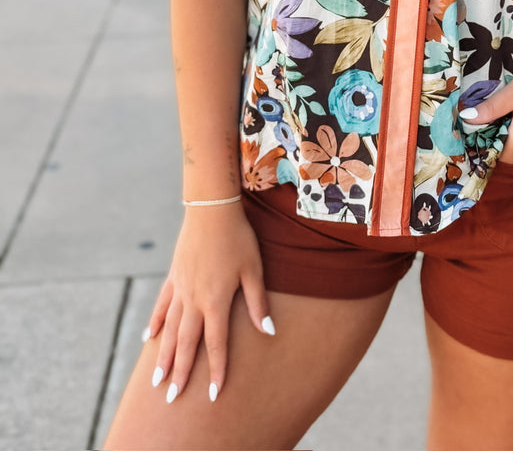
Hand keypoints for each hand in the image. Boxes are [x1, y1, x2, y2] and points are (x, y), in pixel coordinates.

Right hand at [143, 203, 273, 403]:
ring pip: (169, 330)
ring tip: (157, 381)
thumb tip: (269, 332)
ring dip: (163, 356)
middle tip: (172, 398)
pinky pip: (162, 305)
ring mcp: (180, 289)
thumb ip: (258, 303)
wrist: (212, 209)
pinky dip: (155, 323)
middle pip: (186, 344)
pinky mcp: (173, 276)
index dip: (217, 370)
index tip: (215, 394)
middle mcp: (194, 300)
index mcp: (216, 301)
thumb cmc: (238, 238)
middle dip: (180, 373)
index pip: (216, 344)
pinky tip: (149, 339)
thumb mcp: (254, 269)